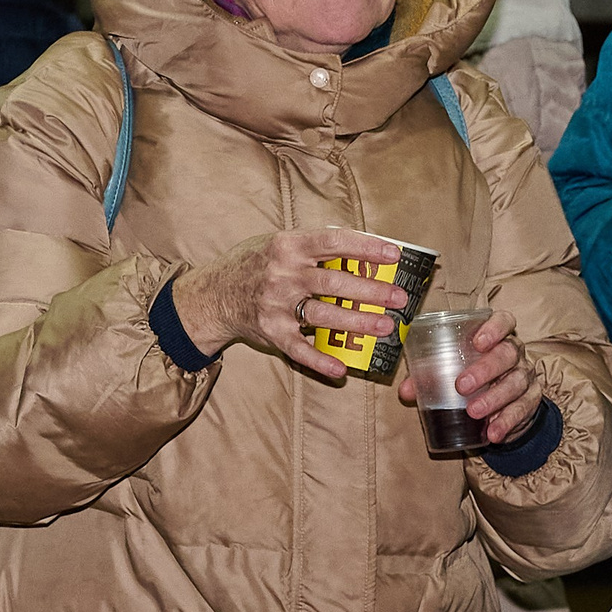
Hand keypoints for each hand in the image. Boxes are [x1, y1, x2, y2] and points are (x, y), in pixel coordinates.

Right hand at [169, 229, 406, 380]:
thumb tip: (361, 250)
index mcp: (288, 245)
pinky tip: (341, 369)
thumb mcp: (278, 243)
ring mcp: (276, 305)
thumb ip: (312, 246)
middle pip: (335, 283)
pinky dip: (320, 361)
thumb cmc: (253, 264)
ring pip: (324, 315)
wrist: (212, 294)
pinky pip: (299, 349)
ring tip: (385, 326)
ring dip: (358, 323)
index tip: (393, 255)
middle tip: (399, 297)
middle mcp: (283, 274)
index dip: (366, 248)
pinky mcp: (271, 332)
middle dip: (371, 291)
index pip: (334, 242)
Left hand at [399, 307, 542, 443]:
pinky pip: (522, 409)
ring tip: (473, 412)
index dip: (494, 328)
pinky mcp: (530, 400)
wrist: (503, 403)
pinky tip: (493, 432)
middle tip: (462, 386)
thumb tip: (406, 390)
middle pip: (507, 353)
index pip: (504, 321)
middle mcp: (515, 353)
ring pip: (515, 382)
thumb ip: (429, 376)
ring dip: (494, 398)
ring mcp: (525, 376)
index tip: (478, 342)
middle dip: (485, 369)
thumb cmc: (473, 375)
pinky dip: (507, 421)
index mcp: (497, 337)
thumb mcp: (452, 370)